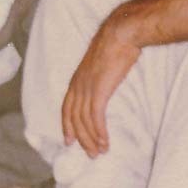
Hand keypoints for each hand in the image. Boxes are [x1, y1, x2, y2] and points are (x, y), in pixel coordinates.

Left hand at [61, 14, 140, 157]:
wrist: (121, 33)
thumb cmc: (116, 46)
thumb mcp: (101, 64)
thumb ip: (99, 77)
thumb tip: (105, 85)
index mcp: (77, 80)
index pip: (66, 108)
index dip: (67, 126)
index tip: (69, 141)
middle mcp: (78, 86)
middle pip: (74, 119)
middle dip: (81, 139)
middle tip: (90, 154)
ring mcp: (87, 88)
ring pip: (85, 121)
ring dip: (92, 139)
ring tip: (100, 152)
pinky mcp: (99, 91)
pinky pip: (96, 117)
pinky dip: (99, 132)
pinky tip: (105, 142)